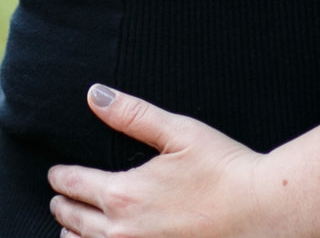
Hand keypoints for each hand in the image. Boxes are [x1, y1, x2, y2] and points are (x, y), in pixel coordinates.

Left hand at [48, 87, 273, 237]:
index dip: (60, 177)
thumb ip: (133, 114)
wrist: (263, 212)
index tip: (56, 174)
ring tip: (72, 226)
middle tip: (59, 198)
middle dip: (63, 205)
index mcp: (122, 194)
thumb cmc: (225, 170)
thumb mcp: (179, 132)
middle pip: (73, 220)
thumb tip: (95, 95)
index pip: (73, 185)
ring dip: (75, 234)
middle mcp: (122, 232)